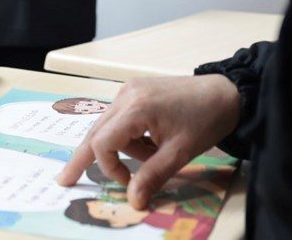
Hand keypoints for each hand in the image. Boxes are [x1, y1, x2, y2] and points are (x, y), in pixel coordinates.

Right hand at [57, 75, 240, 209]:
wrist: (226, 93)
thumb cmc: (205, 120)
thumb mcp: (179, 153)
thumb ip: (152, 176)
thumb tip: (133, 201)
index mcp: (135, 107)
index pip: (102, 142)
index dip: (109, 167)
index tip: (129, 181)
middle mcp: (126, 95)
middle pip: (95, 131)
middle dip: (84, 158)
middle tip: (65, 179)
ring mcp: (129, 90)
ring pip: (109, 126)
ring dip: (124, 148)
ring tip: (153, 154)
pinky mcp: (136, 90)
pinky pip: (121, 118)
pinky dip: (130, 136)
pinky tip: (151, 142)